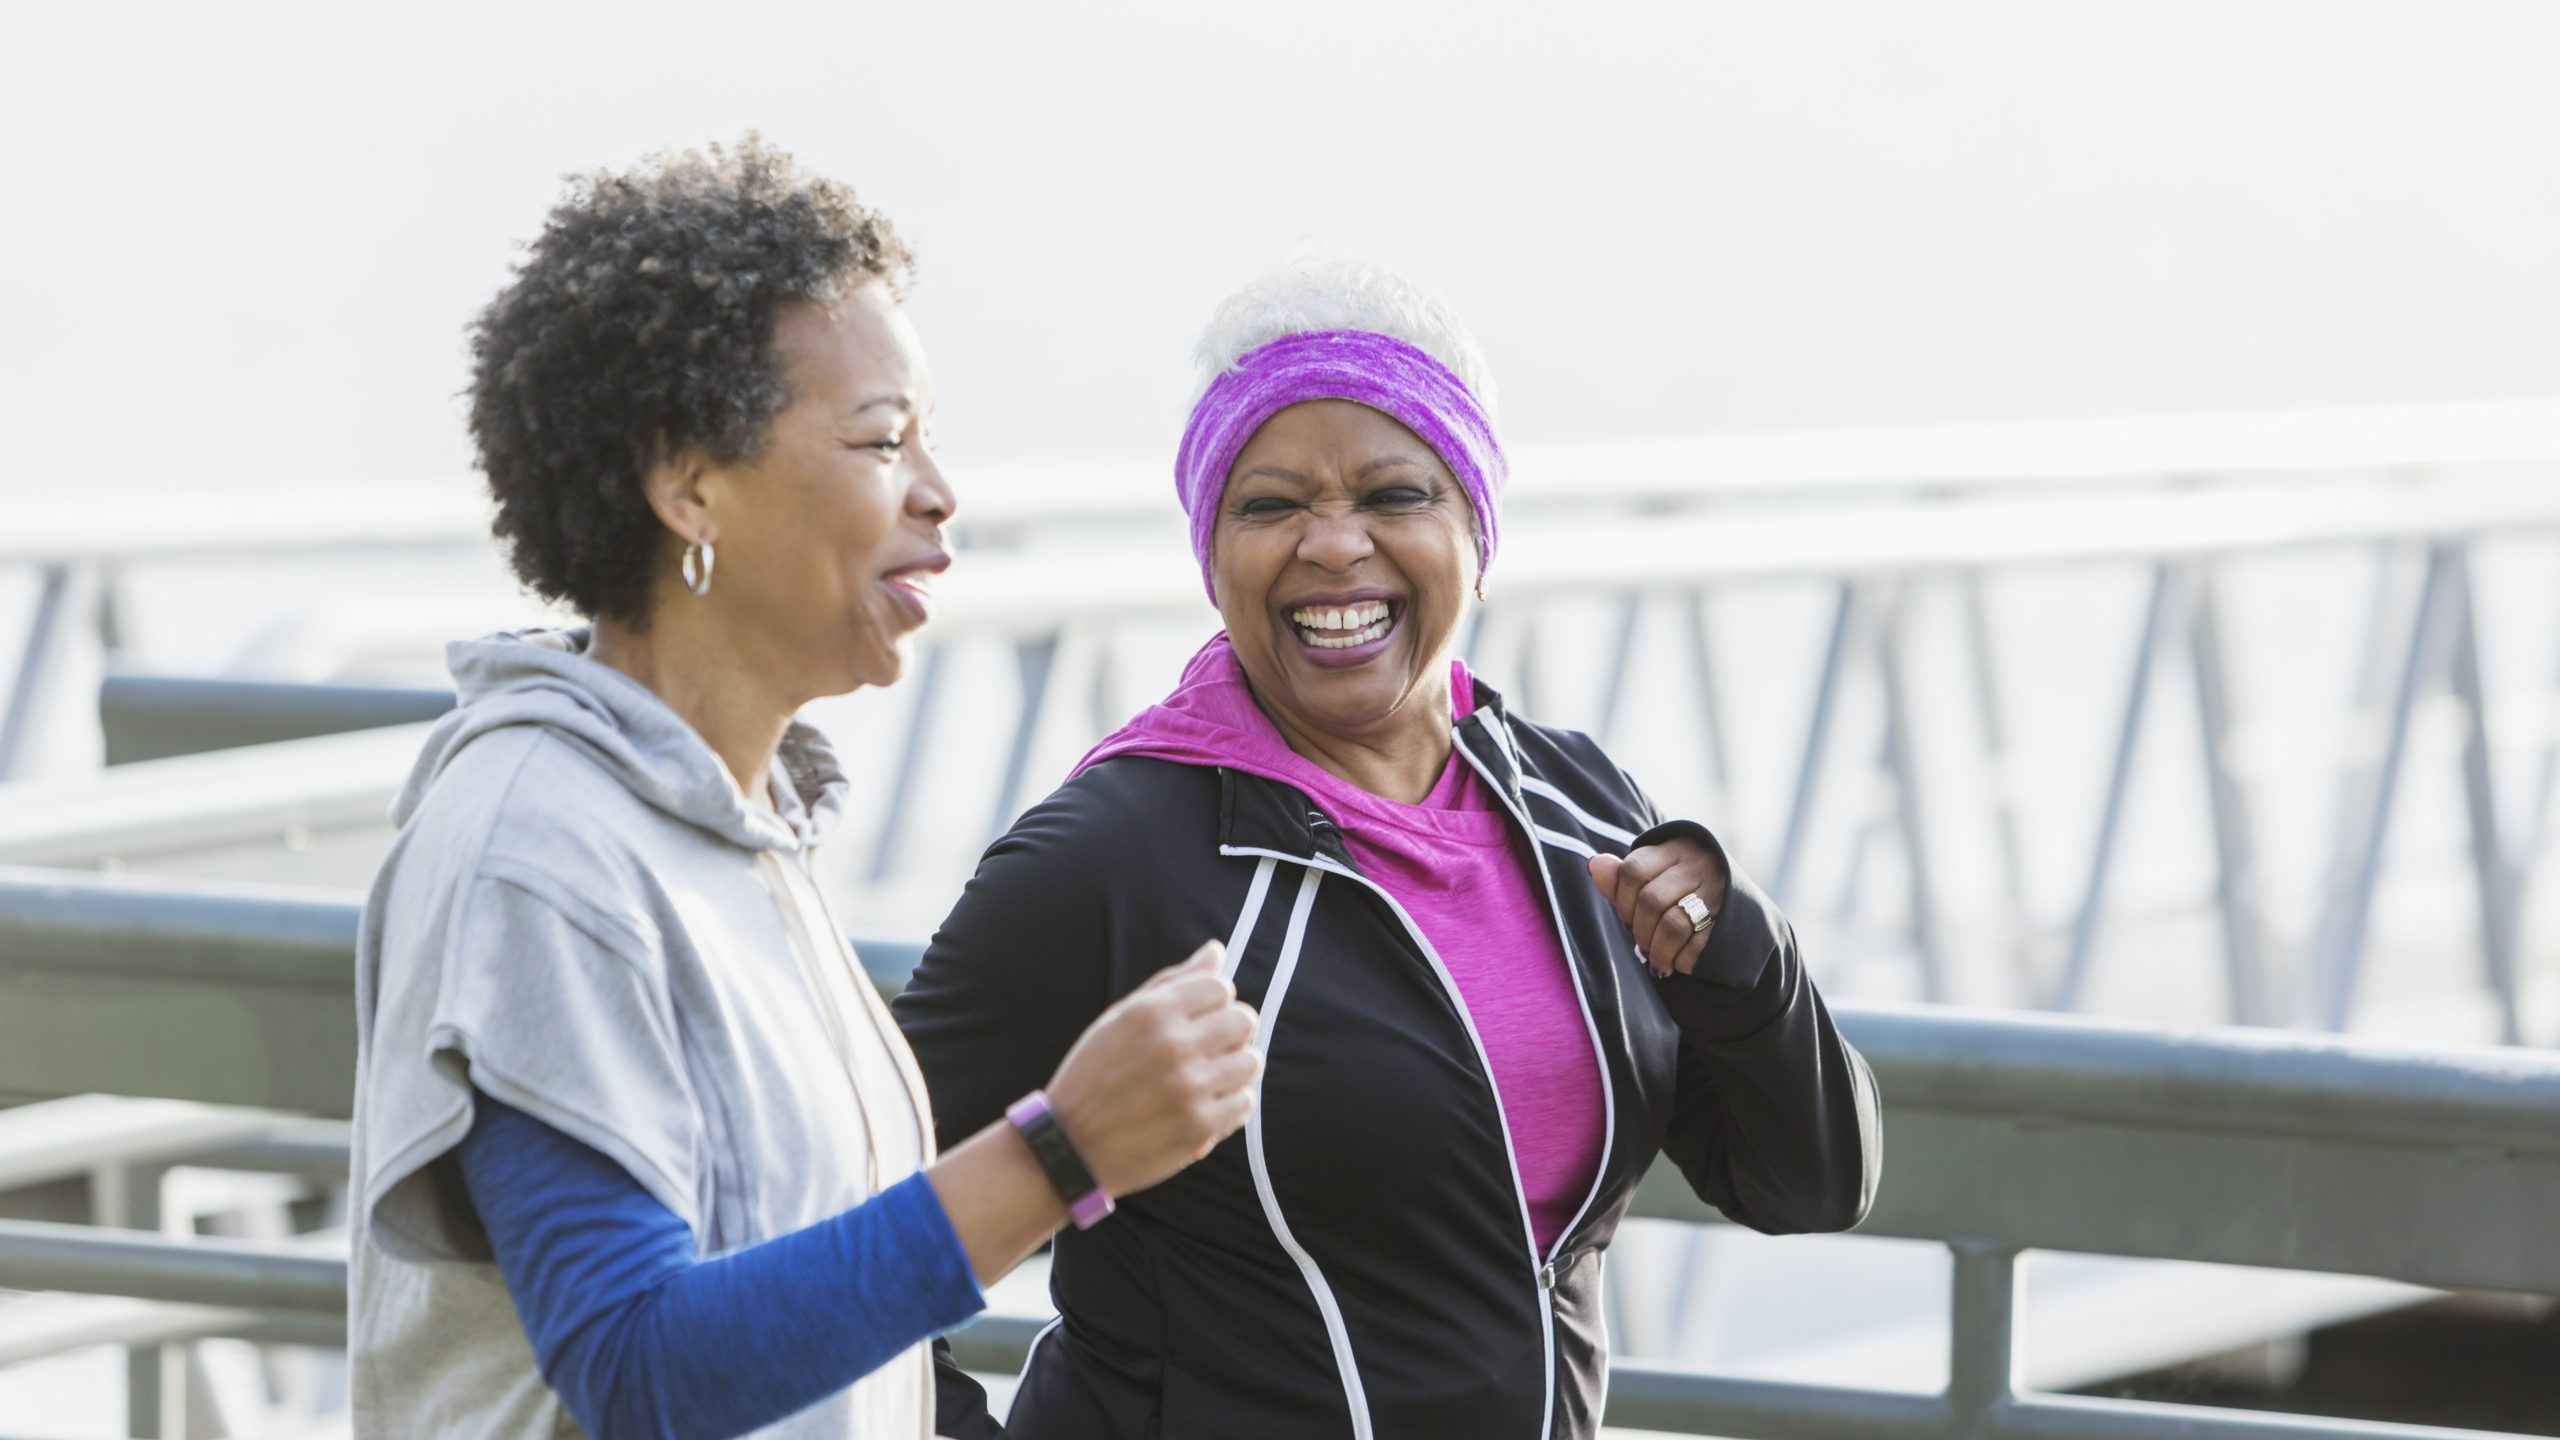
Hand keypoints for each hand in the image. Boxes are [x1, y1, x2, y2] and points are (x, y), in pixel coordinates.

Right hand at [1043, 942, 1260, 1198]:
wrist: (1070, 1146)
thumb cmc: (1095, 1076)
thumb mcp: (1120, 1019)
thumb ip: (1172, 982)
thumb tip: (1216, 950)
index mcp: (1151, 1012)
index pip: (1220, 987)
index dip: (1213, 1003)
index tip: (1197, 1022)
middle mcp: (1173, 1044)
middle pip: (1243, 1021)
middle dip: (1230, 1033)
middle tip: (1207, 1051)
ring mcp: (1189, 1087)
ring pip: (1250, 1062)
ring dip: (1234, 1069)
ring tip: (1207, 1079)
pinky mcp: (1199, 1126)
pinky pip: (1244, 1103)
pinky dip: (1229, 1105)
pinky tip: (1204, 1106)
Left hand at [1588, 840, 1729, 978]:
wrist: (1739, 908)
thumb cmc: (1680, 891)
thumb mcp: (1652, 877)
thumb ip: (1621, 877)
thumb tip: (1594, 865)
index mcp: (1675, 848)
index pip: (1633, 870)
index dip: (1622, 900)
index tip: (1626, 916)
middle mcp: (1698, 865)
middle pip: (1651, 900)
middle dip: (1640, 930)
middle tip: (1641, 943)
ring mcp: (1717, 892)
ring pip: (1673, 925)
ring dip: (1657, 950)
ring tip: (1655, 960)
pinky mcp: (1730, 921)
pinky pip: (1696, 946)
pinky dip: (1680, 961)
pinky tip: (1676, 963)